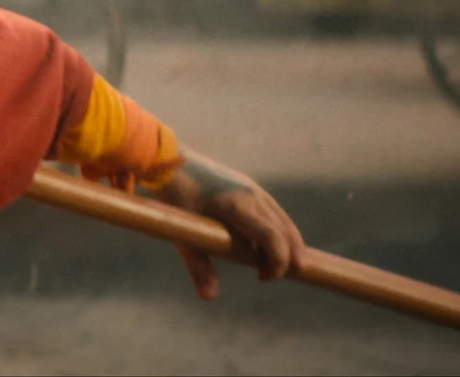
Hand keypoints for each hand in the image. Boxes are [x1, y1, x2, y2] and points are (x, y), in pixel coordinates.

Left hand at [153, 151, 306, 299]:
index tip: (265, 278)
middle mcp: (250, 194)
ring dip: (289, 240)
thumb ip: (199, 266)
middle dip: (292, 253)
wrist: (167, 161)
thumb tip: (209, 297)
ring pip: (281, 217)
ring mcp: (250, 187)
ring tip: (289, 262)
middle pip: (284, 228)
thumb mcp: (184, 234)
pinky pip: (271, 209)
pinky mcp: (245, 184)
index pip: (271, 237)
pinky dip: (279, 226)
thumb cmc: (173, 198)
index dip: (276, 261)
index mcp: (238, 206)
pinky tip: (273, 241)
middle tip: (292, 274)